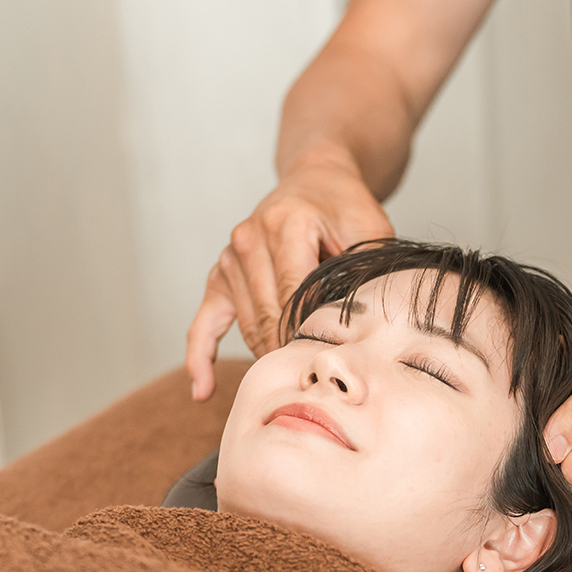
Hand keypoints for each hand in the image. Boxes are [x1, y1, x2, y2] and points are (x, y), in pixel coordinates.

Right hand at [186, 154, 393, 399]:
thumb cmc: (346, 208)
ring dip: (268, 355)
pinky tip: (203, 390)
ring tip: (293, 384)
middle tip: (316, 381)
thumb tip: (367, 323)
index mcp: (287, 223)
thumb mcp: (371, 230)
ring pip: (248, 326)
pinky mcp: (221, 274)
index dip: (310, 333)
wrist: (316, 180)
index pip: (294, 295)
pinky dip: (200, 356)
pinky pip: (204, 322)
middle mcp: (249, 237)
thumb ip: (367, 270)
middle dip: (291, 351)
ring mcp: (231, 257)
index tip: (328, 363)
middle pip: (268, 316)